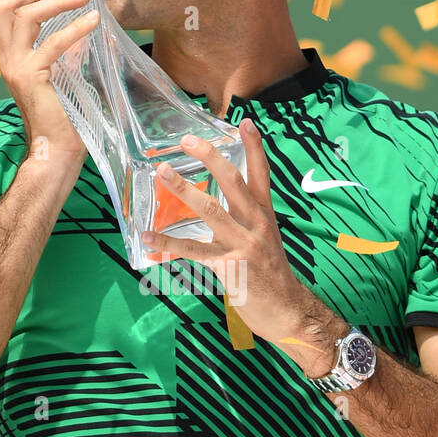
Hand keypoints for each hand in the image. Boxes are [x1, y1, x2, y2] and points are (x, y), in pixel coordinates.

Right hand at [0, 0, 99, 159]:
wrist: (56, 150)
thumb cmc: (62, 118)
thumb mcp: (60, 75)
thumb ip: (63, 52)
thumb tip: (82, 24)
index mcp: (10, 59)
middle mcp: (7, 60)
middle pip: (4, 9)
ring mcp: (15, 67)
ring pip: (23, 17)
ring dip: (54, 2)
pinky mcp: (31, 77)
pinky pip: (53, 43)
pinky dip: (75, 28)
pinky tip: (93, 21)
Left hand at [140, 119, 337, 361]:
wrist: (290, 314)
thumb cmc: (273, 279)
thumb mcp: (265, 242)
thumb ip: (246, 223)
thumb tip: (220, 208)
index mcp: (266, 217)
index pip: (262, 175)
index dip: (254, 148)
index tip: (244, 122)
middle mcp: (257, 225)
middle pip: (234, 182)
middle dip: (211, 158)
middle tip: (187, 141)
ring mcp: (243, 245)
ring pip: (210, 210)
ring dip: (183, 190)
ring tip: (161, 173)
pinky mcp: (229, 267)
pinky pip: (193, 251)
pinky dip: (167, 243)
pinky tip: (147, 237)